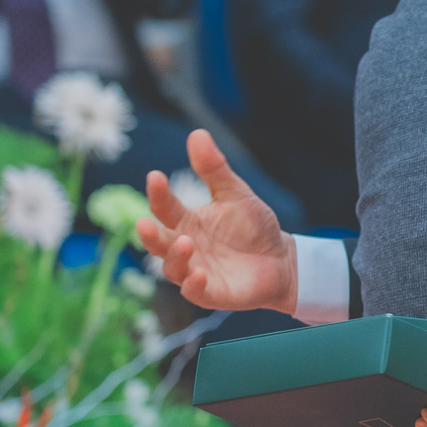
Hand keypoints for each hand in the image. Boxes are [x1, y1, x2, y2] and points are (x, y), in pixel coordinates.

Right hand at [136, 129, 296, 314]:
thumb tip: (197, 133)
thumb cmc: (253, 227)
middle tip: (145, 223)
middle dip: (150, 234)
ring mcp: (195, 271)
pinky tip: (199, 275)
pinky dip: (193, 285)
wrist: (281, 260)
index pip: (165, 207)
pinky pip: (194, 292)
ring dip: (175, 257)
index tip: (155, 176)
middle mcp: (185, 247)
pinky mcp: (210, 293)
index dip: (158, 193)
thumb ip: (214, 169)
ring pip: (172, 268)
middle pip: (158, 242)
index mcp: (187, 221)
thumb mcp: (235, 193)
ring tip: (186, 242)